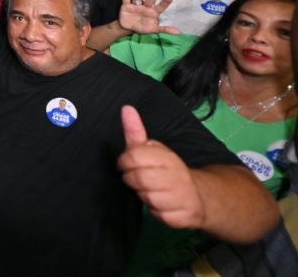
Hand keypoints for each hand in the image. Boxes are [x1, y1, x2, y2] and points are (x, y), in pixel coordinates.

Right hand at [117, 0, 178, 34]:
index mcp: (152, 12)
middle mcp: (145, 7)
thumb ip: (165, 29)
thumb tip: (179, 32)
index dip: (165, 3)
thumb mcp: (154, 29)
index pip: (160, 7)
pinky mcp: (126, 6)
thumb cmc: (143, 27)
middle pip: (150, 0)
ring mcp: (136, 6)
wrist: (128, 28)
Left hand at [119, 106, 205, 229]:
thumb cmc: (167, 170)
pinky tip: (164, 205)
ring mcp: (184, 197)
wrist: (199, 196)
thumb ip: (136, 132)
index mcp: (168, 156)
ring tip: (153, 190)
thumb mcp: (152, 149)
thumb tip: (126, 108)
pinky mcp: (185, 217)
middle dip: (132, 180)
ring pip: (147, 199)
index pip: (133, 156)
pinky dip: (156, 212)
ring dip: (144, 196)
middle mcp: (179, 175)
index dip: (125, 161)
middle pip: (139, 179)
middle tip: (138, 178)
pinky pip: (158, 216)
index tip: (128, 164)